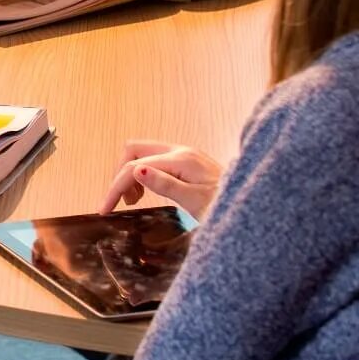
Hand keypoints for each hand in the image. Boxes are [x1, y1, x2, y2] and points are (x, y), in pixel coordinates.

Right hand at [99, 140, 223, 220]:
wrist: (253, 206)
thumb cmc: (227, 208)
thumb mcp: (195, 202)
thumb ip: (165, 184)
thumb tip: (137, 171)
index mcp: (181, 160)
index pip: (134, 167)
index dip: (115, 188)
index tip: (105, 210)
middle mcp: (181, 151)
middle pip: (134, 149)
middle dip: (120, 174)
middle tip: (123, 203)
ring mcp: (185, 154)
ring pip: (142, 153)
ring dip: (131, 173)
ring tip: (135, 200)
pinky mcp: (187, 161)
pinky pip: (154, 159)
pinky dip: (143, 174)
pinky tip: (149, 192)